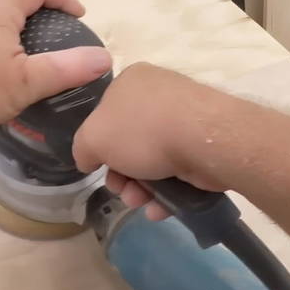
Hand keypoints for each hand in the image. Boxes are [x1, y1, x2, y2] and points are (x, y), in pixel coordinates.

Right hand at [73, 62, 227, 219]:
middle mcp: (158, 94)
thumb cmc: (141, 131)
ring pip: (154, 159)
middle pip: (129, 141)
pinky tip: (160, 209)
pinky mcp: (206, 142)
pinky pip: (179, 168)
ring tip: (139, 203)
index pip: (105, 114)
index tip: (100, 169)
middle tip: (121, 191)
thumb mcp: (92, 139)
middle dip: (121, 174)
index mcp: (130, 81)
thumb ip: (82, 149)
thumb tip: (88, 159)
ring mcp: (186, 117)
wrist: (204, 140)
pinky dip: (167, 191)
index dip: (99, 145)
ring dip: (141, 188)